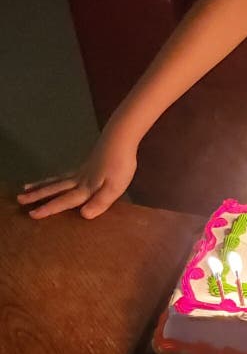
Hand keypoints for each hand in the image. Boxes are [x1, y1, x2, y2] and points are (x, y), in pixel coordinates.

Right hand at [17, 127, 137, 219]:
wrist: (121, 138)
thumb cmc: (120, 164)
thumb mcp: (115, 186)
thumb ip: (100, 201)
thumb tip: (83, 215)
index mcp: (86, 187)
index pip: (65, 201)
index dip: (50, 208)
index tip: (31, 214)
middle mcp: (80, 179)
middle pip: (56, 188)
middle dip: (38, 195)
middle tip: (19, 198)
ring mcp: (84, 169)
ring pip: (59, 179)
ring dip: (44, 185)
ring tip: (28, 186)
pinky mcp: (89, 162)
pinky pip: (67, 173)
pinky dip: (57, 177)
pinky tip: (59, 178)